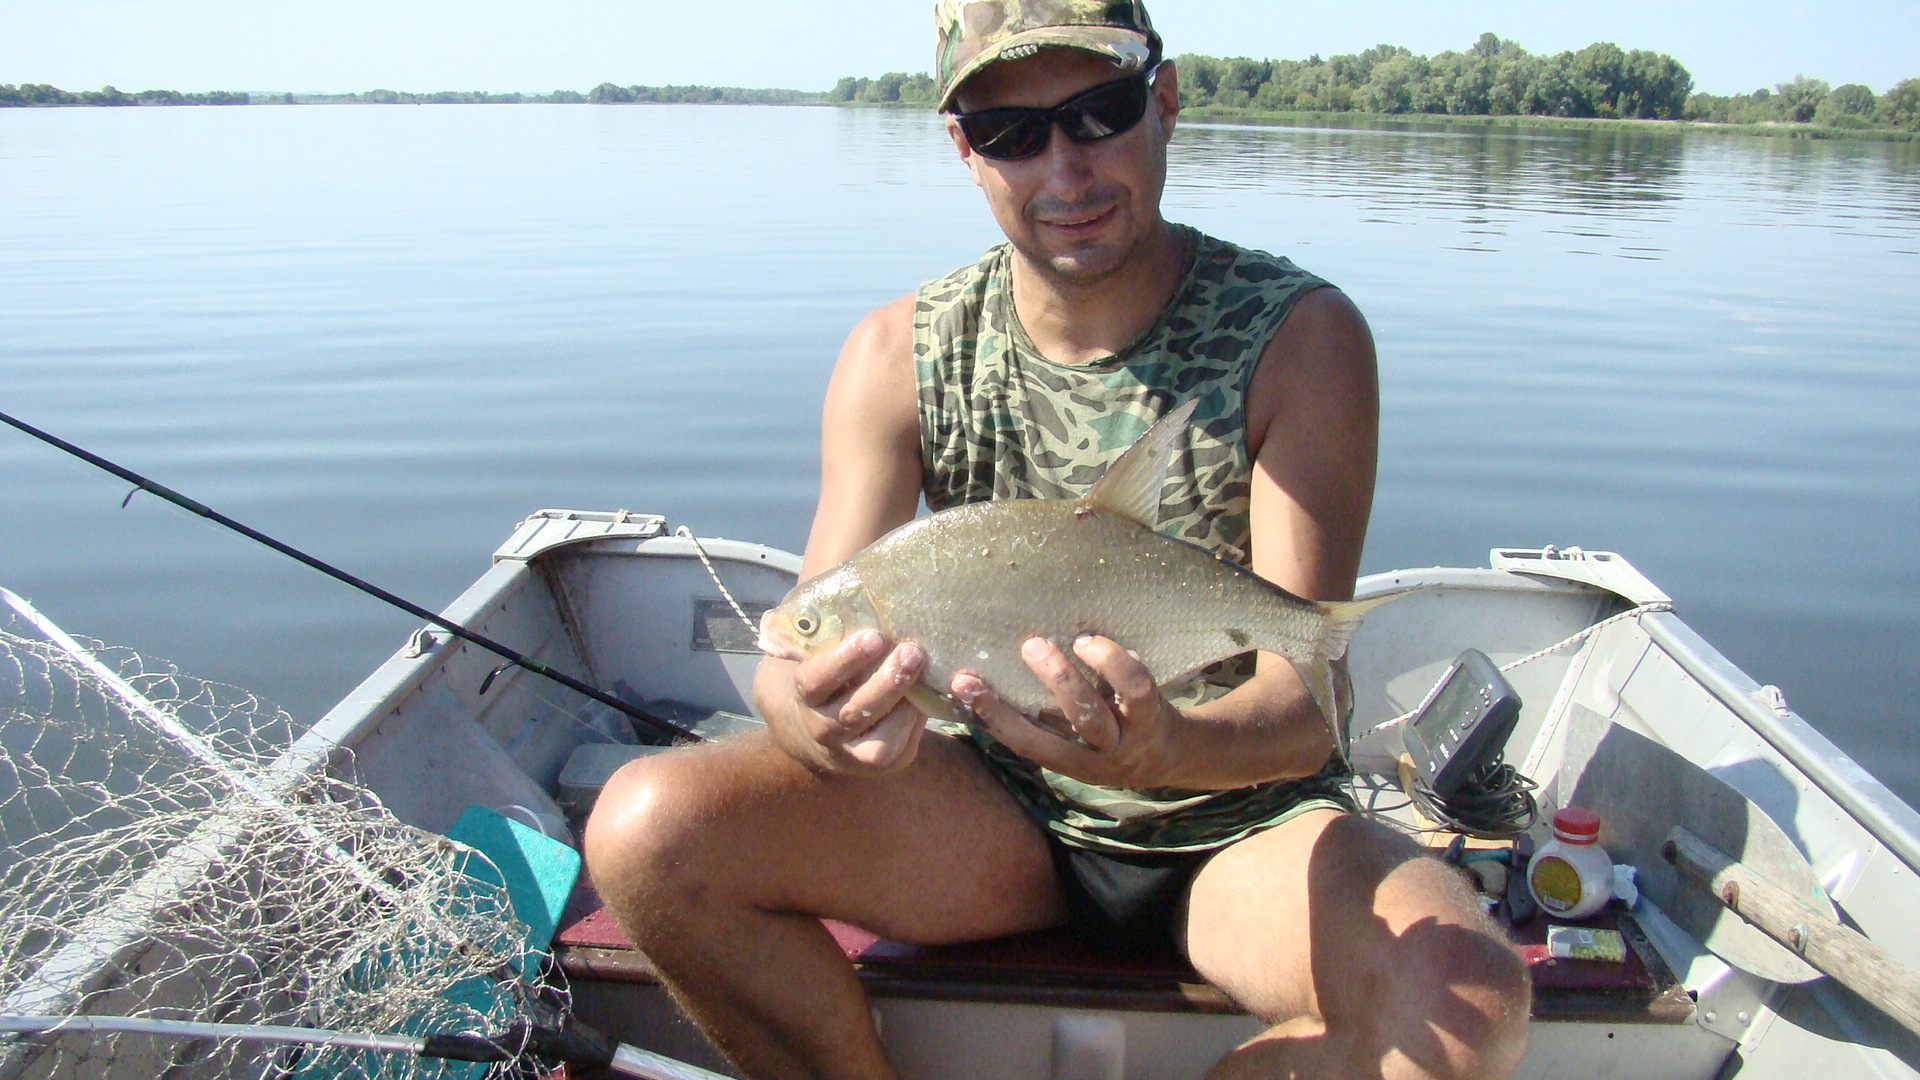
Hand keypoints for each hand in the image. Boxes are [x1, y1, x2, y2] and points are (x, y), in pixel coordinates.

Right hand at [759, 628, 928, 774]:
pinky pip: (899, 750)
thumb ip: (815, 630)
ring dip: (906, 707)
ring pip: (878, 742)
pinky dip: (915, 726)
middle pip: (852, 713)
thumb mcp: (814, 650)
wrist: (815, 726)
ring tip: (926, 674)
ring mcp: (851, 753)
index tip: (872, 636)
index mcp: (805, 697)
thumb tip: (819, 598)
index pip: (815, 682)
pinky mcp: (880, 763)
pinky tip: (928, 698)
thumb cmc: (824, 672)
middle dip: (885, 683)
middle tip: (912, 651)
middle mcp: (823, 731)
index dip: (843, 661)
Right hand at [951, 635, 1183, 787]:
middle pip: (1054, 734)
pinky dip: (1113, 663)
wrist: (1174, 756)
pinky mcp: (1153, 719)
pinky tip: (1093, 643)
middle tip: (1024, 647)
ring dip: (1067, 677)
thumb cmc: (1114, 736)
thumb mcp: (1080, 739)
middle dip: (1029, 693)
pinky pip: (1134, 690)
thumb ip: (1047, 715)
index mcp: (1067, 763)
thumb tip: (999, 669)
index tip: (963, 683)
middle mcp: (1094, 760)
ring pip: (1091, 714)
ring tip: (1055, 642)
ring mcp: (1126, 742)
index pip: (1022, 742)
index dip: (991, 715)